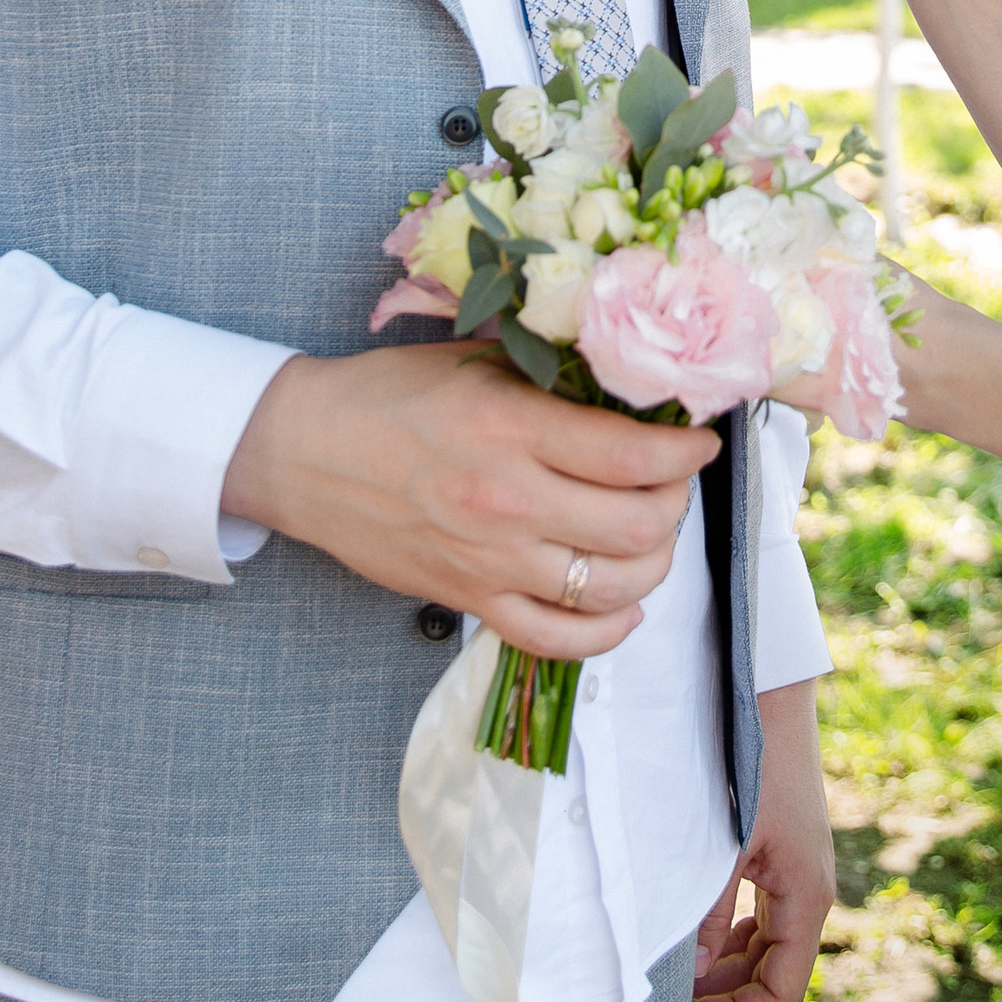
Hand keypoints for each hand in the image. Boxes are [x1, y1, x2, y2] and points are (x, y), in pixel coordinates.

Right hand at [222, 342, 717, 657]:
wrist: (302, 451)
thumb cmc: (388, 397)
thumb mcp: (476, 362)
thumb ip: (551, 379)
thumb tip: (634, 390)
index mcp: (510, 427)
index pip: (632, 453)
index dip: (685, 451)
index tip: (699, 440)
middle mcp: (506, 501)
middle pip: (637, 526)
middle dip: (674, 503)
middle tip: (671, 482)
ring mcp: (488, 560)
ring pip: (611, 587)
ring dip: (652, 564)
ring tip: (649, 534)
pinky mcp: (468, 601)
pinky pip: (557, 639)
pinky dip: (606, 631)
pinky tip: (621, 605)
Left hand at [691, 677, 835, 1001]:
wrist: (769, 700)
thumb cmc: (748, 769)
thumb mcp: (723, 849)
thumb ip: (705, 916)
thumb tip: (688, 980)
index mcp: (806, 900)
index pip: (780, 992)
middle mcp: (809, 893)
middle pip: (774, 975)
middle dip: (724, 999)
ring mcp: (797, 875)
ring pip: (766, 948)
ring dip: (724, 970)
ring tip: (674, 980)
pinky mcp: (782, 855)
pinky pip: (761, 917)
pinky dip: (728, 937)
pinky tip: (693, 937)